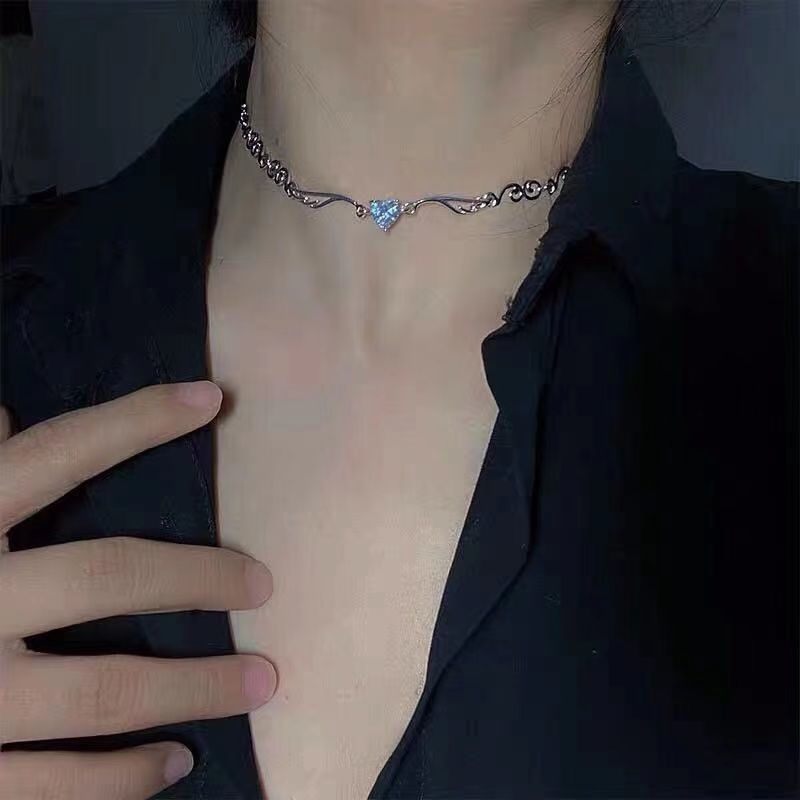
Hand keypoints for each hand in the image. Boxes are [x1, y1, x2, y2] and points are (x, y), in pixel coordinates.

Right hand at [0, 382, 276, 799]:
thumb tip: (10, 420)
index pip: (59, 453)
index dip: (137, 418)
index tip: (210, 397)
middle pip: (110, 575)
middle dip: (200, 577)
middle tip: (265, 583)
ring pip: (105, 693)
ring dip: (194, 689)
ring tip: (263, 683)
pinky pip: (55, 787)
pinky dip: (123, 780)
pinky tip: (175, 766)